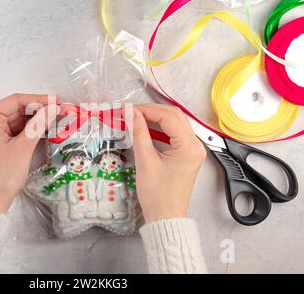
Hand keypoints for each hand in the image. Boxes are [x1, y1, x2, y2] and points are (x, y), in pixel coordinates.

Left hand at [0, 93, 58, 212]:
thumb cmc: (2, 175)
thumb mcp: (23, 147)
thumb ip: (39, 124)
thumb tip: (53, 108)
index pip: (15, 101)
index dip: (37, 99)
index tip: (55, 100)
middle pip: (18, 108)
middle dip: (39, 108)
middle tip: (59, 108)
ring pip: (20, 118)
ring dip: (37, 118)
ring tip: (56, 117)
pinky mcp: (1, 140)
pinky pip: (19, 128)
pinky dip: (33, 128)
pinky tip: (47, 127)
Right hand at [129, 104, 206, 221]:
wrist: (166, 216)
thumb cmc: (158, 195)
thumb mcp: (145, 161)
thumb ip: (139, 133)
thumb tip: (132, 114)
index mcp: (189, 147)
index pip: (168, 117)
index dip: (147, 110)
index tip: (131, 110)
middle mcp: (195, 146)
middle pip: (175, 116)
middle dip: (152, 111)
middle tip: (133, 112)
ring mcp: (193, 150)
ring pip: (175, 123)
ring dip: (157, 119)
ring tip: (137, 119)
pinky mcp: (187, 155)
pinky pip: (175, 134)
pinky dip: (161, 129)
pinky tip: (147, 130)